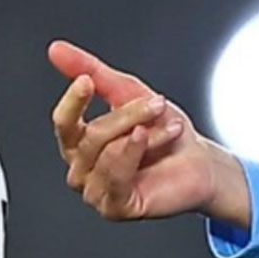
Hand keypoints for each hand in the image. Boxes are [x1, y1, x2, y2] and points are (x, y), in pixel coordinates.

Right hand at [48, 41, 251, 227]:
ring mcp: (96, 190)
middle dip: (128, 114)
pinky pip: (114, 177)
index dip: (74, 100)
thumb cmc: (166, 132)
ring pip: (104, 153)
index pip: (63, 121)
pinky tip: (147, 139)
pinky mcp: (115, 207)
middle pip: (89, 136)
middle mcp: (83, 168)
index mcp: (80, 143)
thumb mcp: (129, 92)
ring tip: (169, 127)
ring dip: (141, 132)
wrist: (201, 162)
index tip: (87, 81)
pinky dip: (133, 152)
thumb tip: (57, 50)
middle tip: (157, 103)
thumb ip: (92, 71)